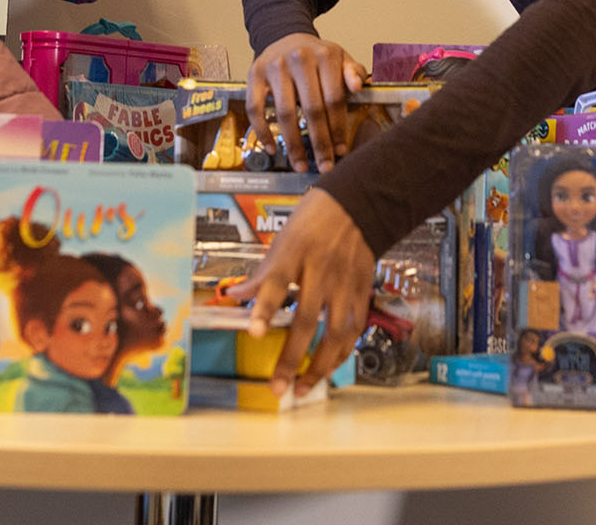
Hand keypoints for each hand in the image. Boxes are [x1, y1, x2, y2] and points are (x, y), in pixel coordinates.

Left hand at [227, 188, 373, 395]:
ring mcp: (344, 285)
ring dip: (318, 366)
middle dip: (291, 357)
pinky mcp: (361, 293)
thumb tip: (234, 295)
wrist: (357, 207)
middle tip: (277, 385)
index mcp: (295, 253)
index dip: (265, 309)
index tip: (254, 333)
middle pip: (307, 320)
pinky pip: (353, 330)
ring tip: (302, 388)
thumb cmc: (314, 221)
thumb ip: (261, 274)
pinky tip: (328, 369)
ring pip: (334, 334)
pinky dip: (341, 354)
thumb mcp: (281, 240)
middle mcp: (321, 271)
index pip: (277, 283)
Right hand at [245, 33, 366, 172]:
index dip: (338, 127)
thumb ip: (354, 72)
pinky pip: (255, 108)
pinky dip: (262, 131)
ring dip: (293, 143)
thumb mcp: (341, 58)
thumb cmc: (315, 55)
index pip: (334, 98)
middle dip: (319, 142)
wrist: (285, 36)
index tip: (341, 149)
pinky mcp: (255, 75)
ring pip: (285, 113)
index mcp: (325, 55)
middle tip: (324, 164)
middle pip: (311, 109)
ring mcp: (275, 67)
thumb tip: (358, 86)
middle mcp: (299, 59)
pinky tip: (272, 147)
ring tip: (300, 163)